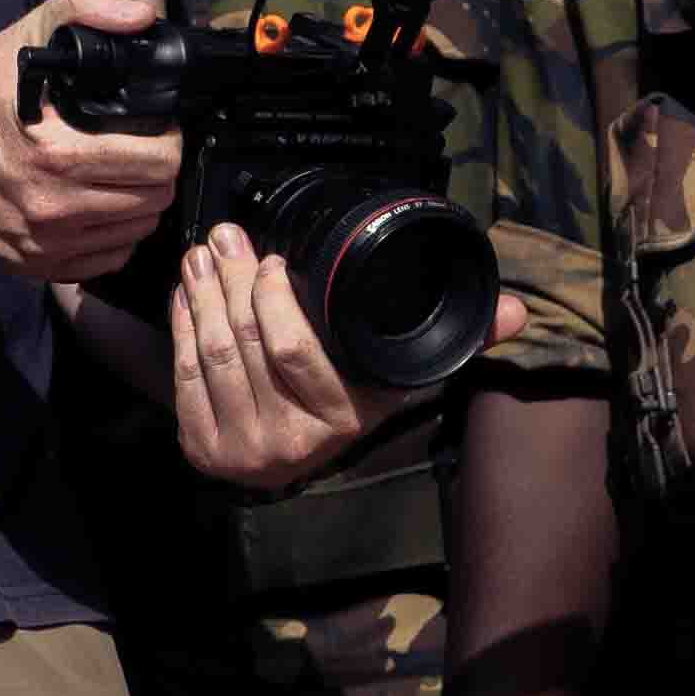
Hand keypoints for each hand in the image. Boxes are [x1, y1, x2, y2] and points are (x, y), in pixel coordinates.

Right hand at [0, 0, 180, 279]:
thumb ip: (89, 6)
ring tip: (119, 174)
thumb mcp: (35, 30)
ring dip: (138, 203)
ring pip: (135, 232)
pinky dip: (112, 235)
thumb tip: (138, 17)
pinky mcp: (31, 263)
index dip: (167, 141)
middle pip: (153, 200)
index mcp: (57, 154)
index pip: (159, 164)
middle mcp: (49, 207)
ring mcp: (40, 243)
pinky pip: (105, 259)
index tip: (154, 130)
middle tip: (139, 150)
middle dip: (156, 172)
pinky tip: (98, 204)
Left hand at [167, 226, 529, 492]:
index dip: (275, 294)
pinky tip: (185, 295)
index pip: (296, 350)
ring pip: (211, 354)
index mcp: (342, 419)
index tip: (272, 257)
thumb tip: (514, 311)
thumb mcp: (400, 373)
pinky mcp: (202, 449)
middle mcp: (290, 443)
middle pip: (246, 342)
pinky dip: (179, 328)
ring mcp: (242, 451)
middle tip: (224, 238)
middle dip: (230, 278)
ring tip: (201, 256)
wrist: (293, 457)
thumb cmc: (349, 397)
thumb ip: (460, 339)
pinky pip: (183, 376)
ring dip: (200, 295)